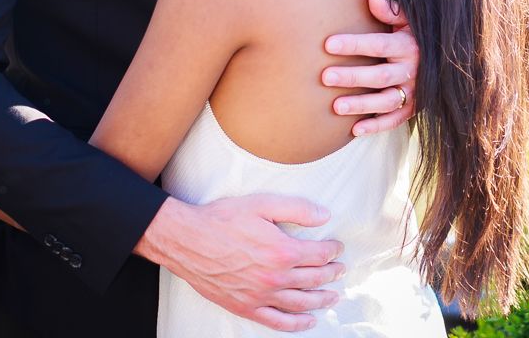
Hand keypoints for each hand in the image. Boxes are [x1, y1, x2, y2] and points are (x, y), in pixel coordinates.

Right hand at [136, 195, 344, 331]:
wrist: (188, 241)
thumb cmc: (222, 219)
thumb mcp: (262, 204)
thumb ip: (296, 209)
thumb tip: (325, 216)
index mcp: (282, 250)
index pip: (319, 254)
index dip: (332, 250)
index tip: (337, 248)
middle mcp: (275, 277)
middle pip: (314, 279)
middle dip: (331, 274)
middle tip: (340, 270)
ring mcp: (261, 295)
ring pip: (301, 303)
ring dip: (321, 300)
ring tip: (334, 297)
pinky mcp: (246, 307)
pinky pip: (277, 321)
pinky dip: (297, 324)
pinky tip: (309, 321)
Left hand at [323, 0, 418, 136]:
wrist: (446, 59)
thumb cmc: (415, 34)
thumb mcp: (409, 20)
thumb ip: (391, 11)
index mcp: (408, 46)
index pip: (378, 44)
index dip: (354, 44)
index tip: (328, 44)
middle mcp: (412, 70)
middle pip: (379, 76)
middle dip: (352, 76)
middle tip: (325, 77)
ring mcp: (413, 92)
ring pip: (386, 101)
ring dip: (361, 105)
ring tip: (336, 106)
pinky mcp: (413, 108)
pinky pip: (395, 120)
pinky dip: (377, 126)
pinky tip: (354, 130)